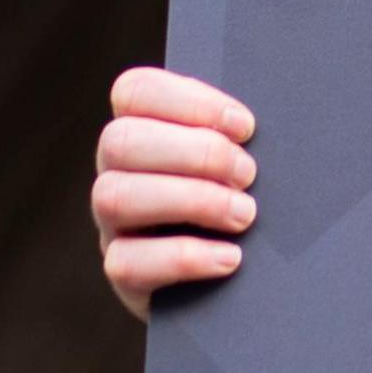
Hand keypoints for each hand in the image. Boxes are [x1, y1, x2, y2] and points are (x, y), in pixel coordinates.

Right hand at [95, 66, 258, 321]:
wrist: (244, 280)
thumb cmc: (246, 200)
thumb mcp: (242, 162)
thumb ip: (239, 136)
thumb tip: (258, 127)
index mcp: (145, 129)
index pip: (134, 92)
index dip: (189, 102)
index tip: (246, 127)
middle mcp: (117, 172)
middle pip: (120, 141)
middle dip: (197, 153)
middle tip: (249, 175)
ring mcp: (113, 225)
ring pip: (115, 197)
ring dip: (192, 200)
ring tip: (245, 215)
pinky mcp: (123, 274)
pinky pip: (126, 262)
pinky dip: (185, 257)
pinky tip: (231, 258)